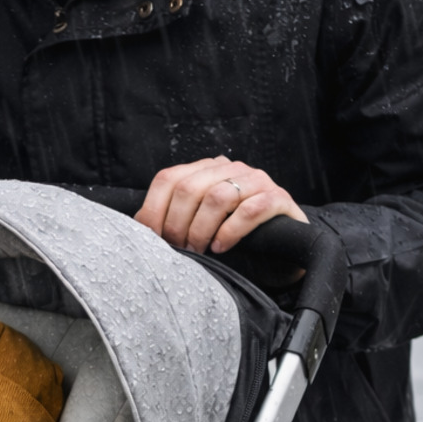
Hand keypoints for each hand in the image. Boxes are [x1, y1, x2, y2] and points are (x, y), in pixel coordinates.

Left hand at [135, 156, 307, 254]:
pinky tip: (222, 247)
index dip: (154, 210)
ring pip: (218, 196)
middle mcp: (230, 169)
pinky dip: (231, 231)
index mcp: (205, 170)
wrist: (283, 251)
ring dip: (201, 229)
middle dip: (177, 225)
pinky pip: (251, 209)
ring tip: (199, 250)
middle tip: (179, 250)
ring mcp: (257, 181)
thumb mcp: (197, 226)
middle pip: (189, 188)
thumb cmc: (234, 240)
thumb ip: (172, 219)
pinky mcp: (279, 199)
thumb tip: (139, 228)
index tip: (153, 239)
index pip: (168, 178)